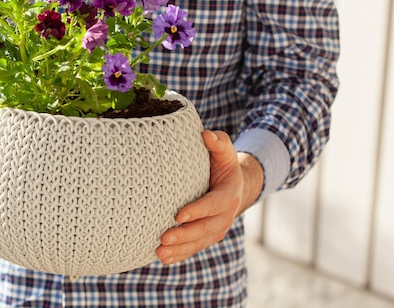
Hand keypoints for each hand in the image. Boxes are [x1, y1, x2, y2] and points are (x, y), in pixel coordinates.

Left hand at [156, 130, 263, 264]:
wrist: (233, 184)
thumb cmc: (222, 163)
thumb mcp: (224, 150)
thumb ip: (218, 142)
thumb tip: (206, 134)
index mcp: (229, 195)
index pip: (214, 204)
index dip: (198, 210)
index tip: (178, 214)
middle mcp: (225, 215)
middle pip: (205, 229)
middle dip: (185, 234)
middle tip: (164, 237)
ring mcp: (216, 229)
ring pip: (198, 242)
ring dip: (180, 249)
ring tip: (160, 252)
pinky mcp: (206, 237)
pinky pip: (194, 248)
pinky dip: (180, 255)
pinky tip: (163, 258)